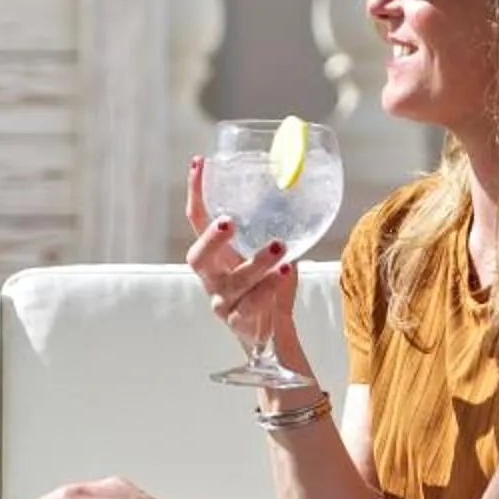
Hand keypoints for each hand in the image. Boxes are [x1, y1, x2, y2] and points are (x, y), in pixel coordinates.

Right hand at [185, 156, 304, 370]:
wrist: (273, 334)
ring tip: (279, 247)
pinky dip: (269, 289)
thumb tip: (302, 189)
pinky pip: (251, 306)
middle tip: (229, 222)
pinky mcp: (239, 323)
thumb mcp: (272, 253)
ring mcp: (223, 302)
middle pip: (198, 257)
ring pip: (231, 283)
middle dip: (211, 239)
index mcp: (215, 255)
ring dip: (255, 263)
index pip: (197, 219)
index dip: (196, 192)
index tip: (199, 163)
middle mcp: (212, 278)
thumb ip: (278, 229)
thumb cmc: (269, 286)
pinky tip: (285, 274)